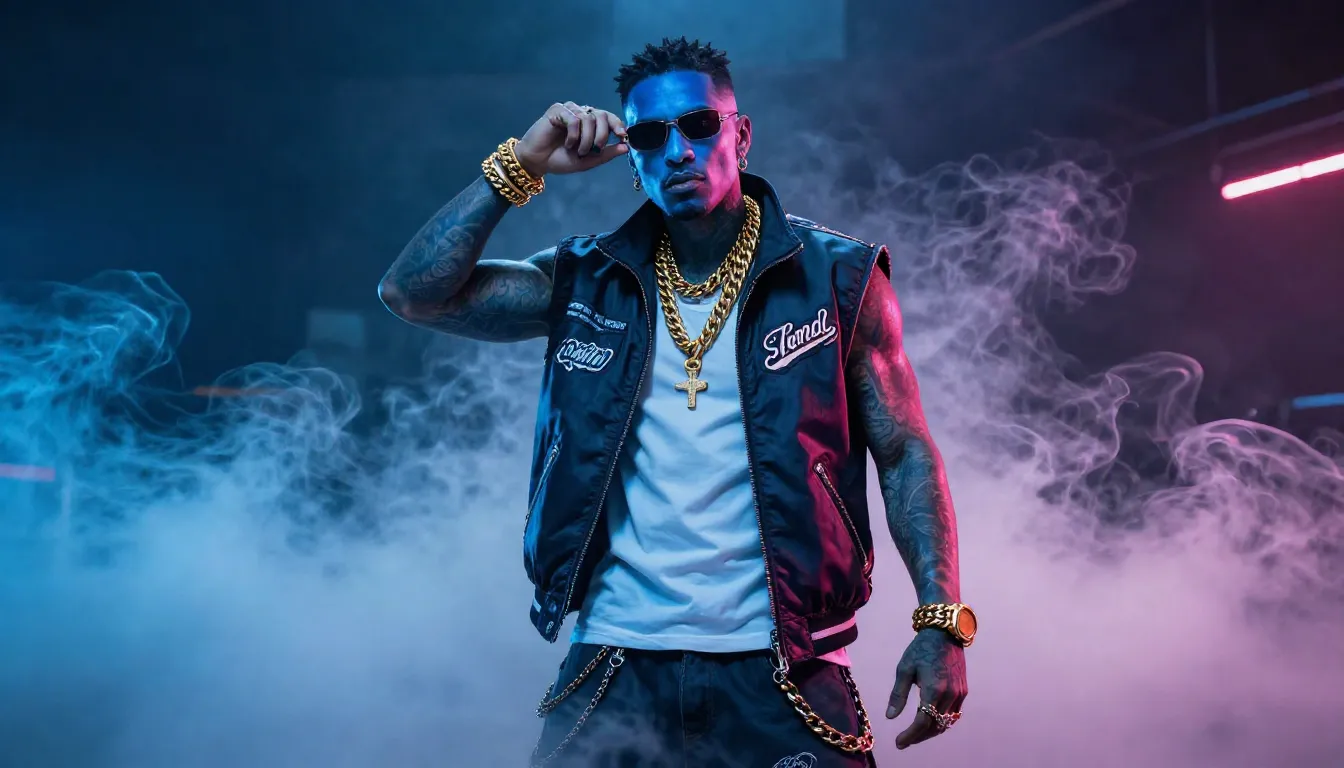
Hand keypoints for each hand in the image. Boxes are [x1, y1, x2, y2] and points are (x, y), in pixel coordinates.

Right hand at [514, 101, 627, 176]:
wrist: (538, 162)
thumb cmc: (560, 160)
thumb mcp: (588, 161)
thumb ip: (606, 153)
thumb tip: (626, 147)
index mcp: (590, 124)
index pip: (608, 117)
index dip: (617, 124)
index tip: (623, 135)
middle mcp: (581, 113)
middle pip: (601, 115)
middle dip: (602, 135)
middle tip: (594, 150)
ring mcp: (569, 110)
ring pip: (589, 118)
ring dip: (586, 139)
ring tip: (578, 150)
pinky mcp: (557, 110)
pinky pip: (574, 119)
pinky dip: (574, 135)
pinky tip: (567, 143)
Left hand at [885, 629, 967, 749]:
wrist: (945, 633)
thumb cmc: (921, 649)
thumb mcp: (904, 669)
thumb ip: (898, 694)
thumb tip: (890, 716)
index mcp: (933, 689)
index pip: (923, 722)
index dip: (910, 735)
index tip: (899, 743)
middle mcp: (950, 694)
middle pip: (935, 726)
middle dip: (919, 736)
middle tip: (904, 741)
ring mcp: (959, 693)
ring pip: (946, 722)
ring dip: (931, 731)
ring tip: (915, 734)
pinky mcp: (963, 691)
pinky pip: (953, 714)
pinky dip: (941, 721)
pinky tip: (930, 722)